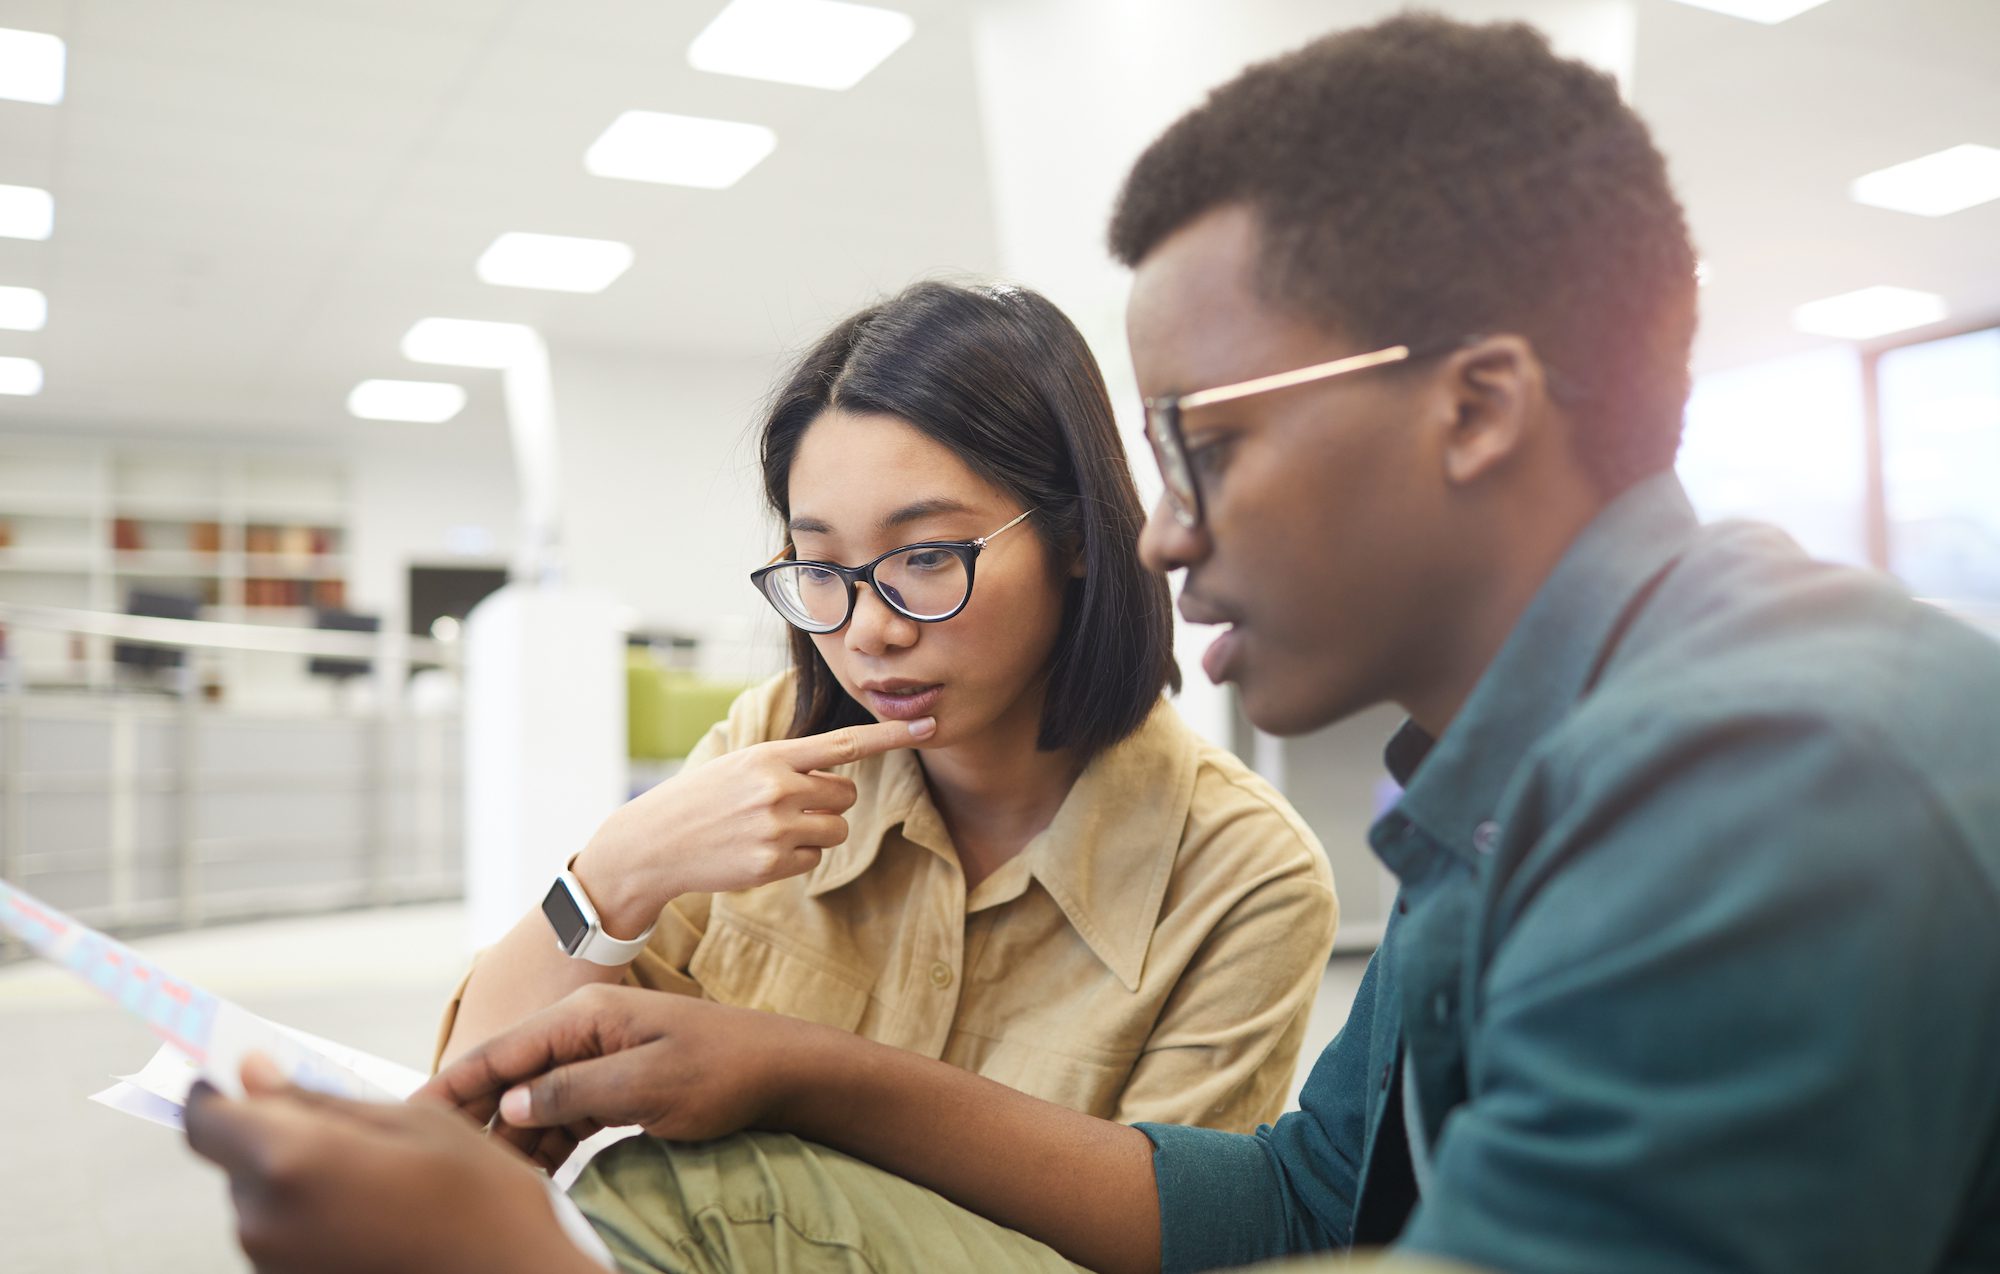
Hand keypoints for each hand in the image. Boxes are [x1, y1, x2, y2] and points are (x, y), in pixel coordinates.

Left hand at [184, 1054, 602, 1273]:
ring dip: (301, 1179)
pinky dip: (317, 1217)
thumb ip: (318, 1098)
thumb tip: (250, 1072)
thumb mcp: (411, 1121)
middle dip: (277, 1134)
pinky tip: (381, 1218)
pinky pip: (285, 1237)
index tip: (244, 1074)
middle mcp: (263, 1221)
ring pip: (261, 1199)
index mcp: (290, 1161)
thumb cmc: (478, 1198)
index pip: (203, 1119)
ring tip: (384, 1182)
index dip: (218, 1091)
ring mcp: (274, 1265)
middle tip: (356, 1132)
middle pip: (236, 1159)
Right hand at [418, 983, 825, 1171]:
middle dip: (477, 1122)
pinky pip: (566, 1115)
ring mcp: (601, 1056)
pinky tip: (537, 1180)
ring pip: (536, 1103)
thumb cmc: (725, 1070)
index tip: (404, 1114)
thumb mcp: (647, 1085)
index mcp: (586, 1017)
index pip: (501, 1051)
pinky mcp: (617, 1083)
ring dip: (515, 1143)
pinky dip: (550, 1147)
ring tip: (494, 1187)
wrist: (785, 1070)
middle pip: (510, 1078)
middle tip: (446, 1169)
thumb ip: (574, 1092)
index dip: (450, 1085)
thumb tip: (509, 1106)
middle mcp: (585, 1030)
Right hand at [571, 716, 934, 935]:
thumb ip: (789, 764)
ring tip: (772, 829)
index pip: (845, 744)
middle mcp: (778, 788)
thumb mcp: (741, 764)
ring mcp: (776, 828)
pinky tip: (761, 851)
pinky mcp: (771, 864)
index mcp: (772, 756)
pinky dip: (797, 858)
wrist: (654, 843)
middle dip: (828, 803)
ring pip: (837, 831)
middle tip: (787, 807)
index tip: (929, 726)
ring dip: (817, 832)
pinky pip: (815, 860)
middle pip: (846, 796)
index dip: (891, 735)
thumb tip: (841, 779)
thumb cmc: (703, 799)